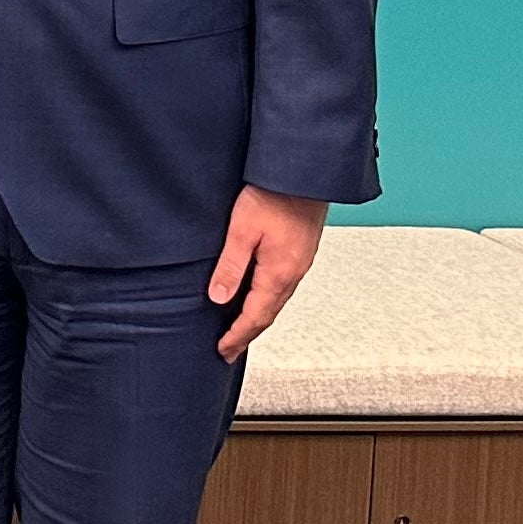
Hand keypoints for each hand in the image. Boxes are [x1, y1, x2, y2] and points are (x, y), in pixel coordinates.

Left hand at [207, 187, 328, 357]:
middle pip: (268, 314)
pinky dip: (267, 300)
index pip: (255, 317)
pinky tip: (257, 298)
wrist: (304, 173)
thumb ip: (230, 266)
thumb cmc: (273, 196)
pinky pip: (282, 286)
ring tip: (240, 330)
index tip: (223, 350)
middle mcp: (293, 273)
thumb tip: (217, 298)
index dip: (237, 336)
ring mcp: (299, 264)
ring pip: (276, 301)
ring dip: (258, 319)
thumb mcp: (241, 231)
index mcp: (279, 273)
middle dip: (247, 334)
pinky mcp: (300, 252)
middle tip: (229, 350)